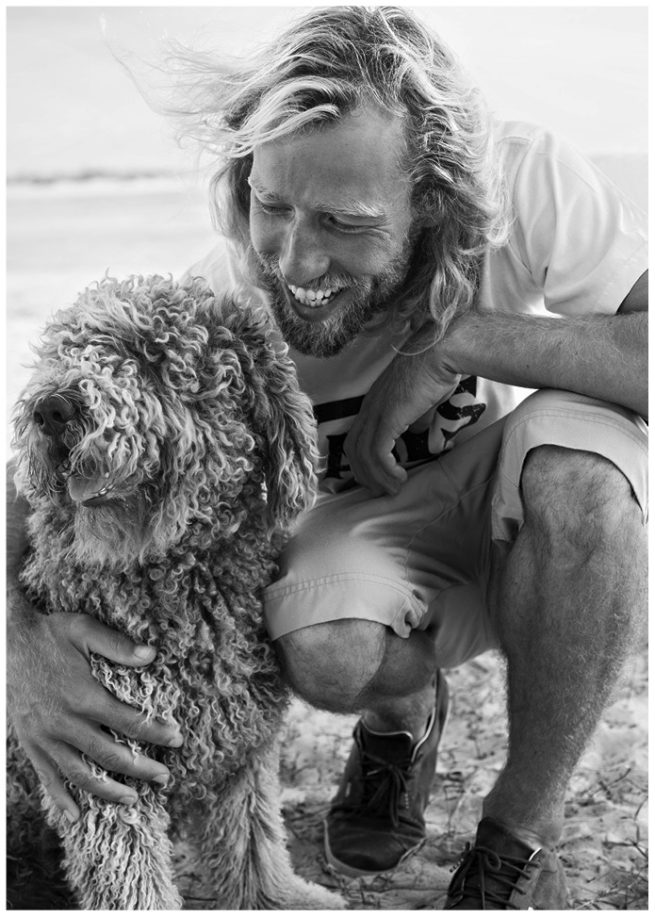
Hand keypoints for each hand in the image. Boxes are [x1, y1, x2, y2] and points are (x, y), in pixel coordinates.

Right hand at [7, 593, 182, 820]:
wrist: (5, 642)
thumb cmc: (49, 633)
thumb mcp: (84, 629)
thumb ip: (118, 645)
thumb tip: (152, 655)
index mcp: (84, 697)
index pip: (129, 722)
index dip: (156, 733)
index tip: (177, 739)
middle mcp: (65, 723)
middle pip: (111, 755)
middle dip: (141, 769)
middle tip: (165, 777)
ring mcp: (46, 737)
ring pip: (81, 774)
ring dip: (109, 791)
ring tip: (133, 799)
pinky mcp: (30, 743)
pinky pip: (47, 777)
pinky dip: (61, 798)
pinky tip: (76, 814)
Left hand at [344, 335, 460, 494]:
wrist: (440, 352)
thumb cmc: (435, 370)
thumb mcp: (421, 400)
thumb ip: (414, 416)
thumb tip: (413, 430)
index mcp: (374, 403)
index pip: (356, 438)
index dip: (363, 462)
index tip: (378, 477)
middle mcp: (369, 407)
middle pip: (353, 450)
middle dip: (365, 475)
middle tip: (382, 491)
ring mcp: (375, 411)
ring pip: (363, 455)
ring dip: (377, 478)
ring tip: (393, 489)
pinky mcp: (387, 417)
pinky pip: (377, 452)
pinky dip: (386, 470)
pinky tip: (400, 477)